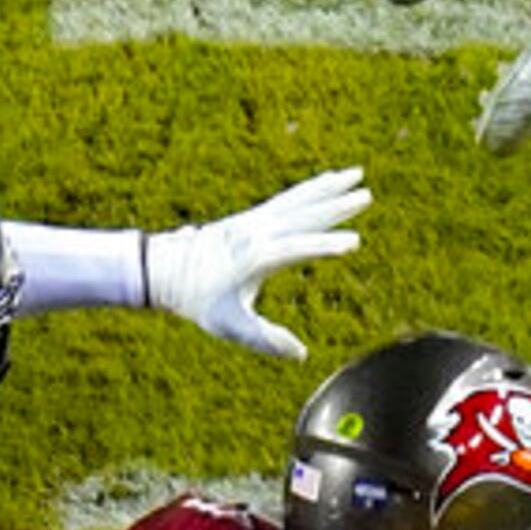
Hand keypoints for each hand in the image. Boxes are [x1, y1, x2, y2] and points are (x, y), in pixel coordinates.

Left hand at [142, 166, 370, 360]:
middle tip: (366, 194)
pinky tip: (326, 182)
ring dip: (327, 188)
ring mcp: (253, 221)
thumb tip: (300, 354)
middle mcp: (256, 233)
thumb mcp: (229, 325)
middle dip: (335, 206)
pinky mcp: (251, 217)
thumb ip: (265, 340)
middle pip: (302, 214)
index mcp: (254, 257)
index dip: (324, 245)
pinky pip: (287, 198)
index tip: (353, 242)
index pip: (296, 248)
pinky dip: (309, 189)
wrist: (164, 270)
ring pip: (297, 199)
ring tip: (356, 174)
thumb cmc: (198, 301)